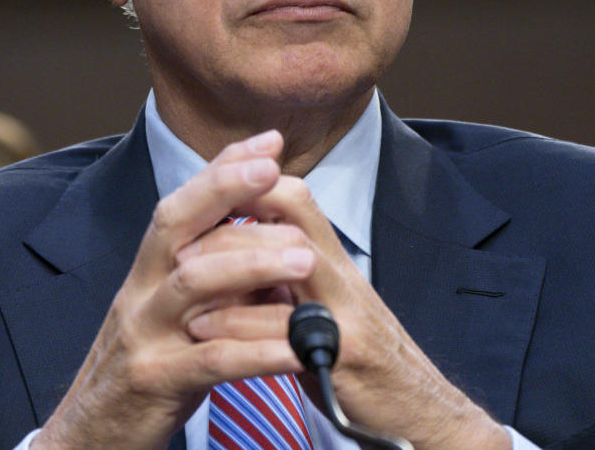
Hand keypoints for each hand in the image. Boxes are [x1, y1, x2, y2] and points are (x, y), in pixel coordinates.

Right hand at [34, 130, 315, 449]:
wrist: (92, 436)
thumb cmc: (149, 368)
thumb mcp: (174, 313)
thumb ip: (214, 275)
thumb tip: (273, 239)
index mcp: (148, 271)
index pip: (182, 205)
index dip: (222, 169)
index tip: (268, 142)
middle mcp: (139, 292)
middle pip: (175, 225)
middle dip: (225, 190)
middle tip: (276, 171)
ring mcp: (144, 335)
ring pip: (193, 284)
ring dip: (251, 265)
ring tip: (304, 259)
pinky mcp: (155, 382)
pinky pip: (210, 360)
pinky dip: (257, 350)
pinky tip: (297, 347)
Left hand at [186, 175, 511, 449]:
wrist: (414, 408)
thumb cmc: (356, 356)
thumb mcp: (321, 304)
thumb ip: (284, 272)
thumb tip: (232, 243)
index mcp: (332, 260)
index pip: (294, 196)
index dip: (250, 185)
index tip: (203, 196)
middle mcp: (342, 275)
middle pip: (290, 215)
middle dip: (231, 217)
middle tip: (179, 238)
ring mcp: (345, 312)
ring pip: (289, 258)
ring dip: (229, 262)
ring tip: (181, 277)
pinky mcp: (343, 354)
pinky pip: (285, 327)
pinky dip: (237, 323)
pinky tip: (202, 329)